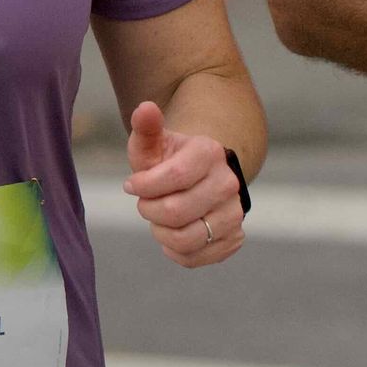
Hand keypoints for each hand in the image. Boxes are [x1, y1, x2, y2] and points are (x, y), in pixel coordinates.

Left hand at [123, 99, 248, 267]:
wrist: (200, 177)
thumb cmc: (170, 160)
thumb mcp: (154, 144)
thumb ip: (146, 127)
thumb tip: (144, 108)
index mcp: (209, 153)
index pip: (173, 177)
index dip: (144, 186)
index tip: (131, 185)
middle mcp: (229, 183)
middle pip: (176, 212)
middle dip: (149, 210)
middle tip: (146, 203)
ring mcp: (234, 213)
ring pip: (186, 239)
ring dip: (161, 233)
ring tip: (160, 218)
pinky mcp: (234, 237)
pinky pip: (195, 257)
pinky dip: (175, 251)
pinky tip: (173, 233)